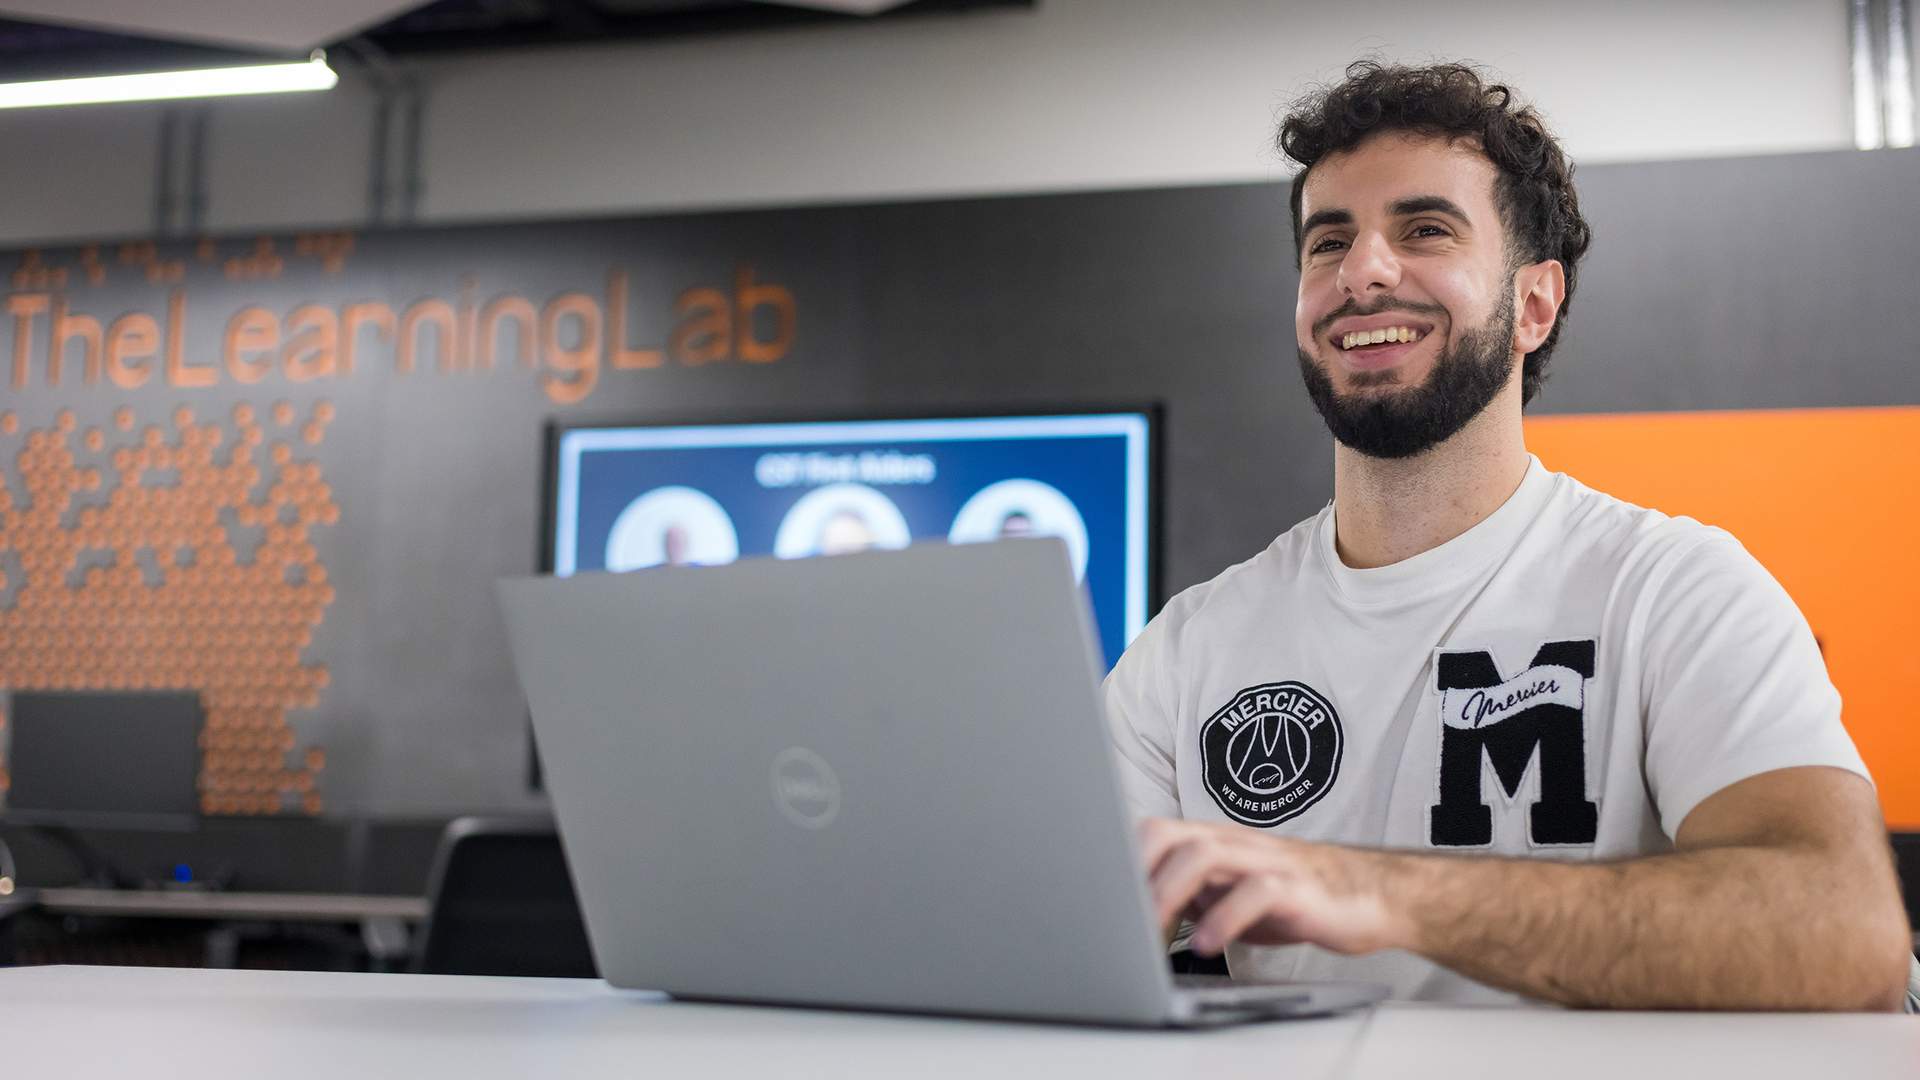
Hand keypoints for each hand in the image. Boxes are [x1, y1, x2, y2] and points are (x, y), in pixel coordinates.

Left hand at [1137, 817, 1409, 956]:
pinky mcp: (1298, 888)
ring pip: (1206, 854)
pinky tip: (1207, 945)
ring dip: (1171, 891)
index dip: (1120, 862)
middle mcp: (1235, 843)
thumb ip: (1189, 896)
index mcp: (1213, 841)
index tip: (1100, 901)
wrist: (1370, 896)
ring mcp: (1267, 861)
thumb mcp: (1228, 894)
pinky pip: (1256, 892)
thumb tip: (1136, 914)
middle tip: (1120, 916)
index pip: (1153, 833)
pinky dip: (1225, 918)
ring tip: (1153, 928)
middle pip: (1170, 835)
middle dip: (1137, 873)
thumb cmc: (1293, 895)